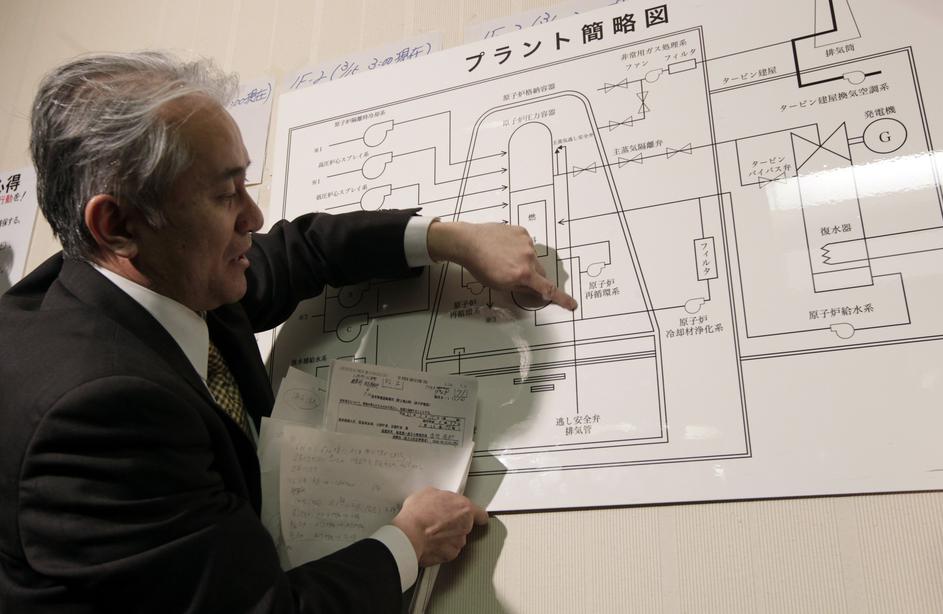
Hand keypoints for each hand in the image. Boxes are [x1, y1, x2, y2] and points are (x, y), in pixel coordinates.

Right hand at [392, 487, 487, 566]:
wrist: (409, 535)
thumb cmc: (418, 514)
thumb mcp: (428, 493)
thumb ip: (440, 497)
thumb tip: (437, 499)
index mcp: (464, 508)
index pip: (480, 514)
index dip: (477, 516)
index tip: (476, 517)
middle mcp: (465, 526)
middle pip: (465, 526)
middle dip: (455, 524)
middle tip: (440, 521)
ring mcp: (458, 542)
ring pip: (456, 539)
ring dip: (448, 537)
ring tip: (431, 532)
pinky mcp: (449, 555)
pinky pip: (448, 551)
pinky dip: (441, 548)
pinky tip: (430, 542)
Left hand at [426, 221, 577, 309]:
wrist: (468, 242)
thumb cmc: (479, 265)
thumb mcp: (499, 285)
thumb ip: (521, 288)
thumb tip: (536, 291)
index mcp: (523, 274)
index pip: (547, 289)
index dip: (561, 298)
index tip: (572, 303)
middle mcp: (528, 257)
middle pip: (541, 273)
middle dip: (534, 277)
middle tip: (518, 276)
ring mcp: (526, 243)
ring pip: (533, 257)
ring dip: (525, 261)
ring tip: (504, 259)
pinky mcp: (521, 231)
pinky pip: (527, 244)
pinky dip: (520, 248)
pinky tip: (505, 248)